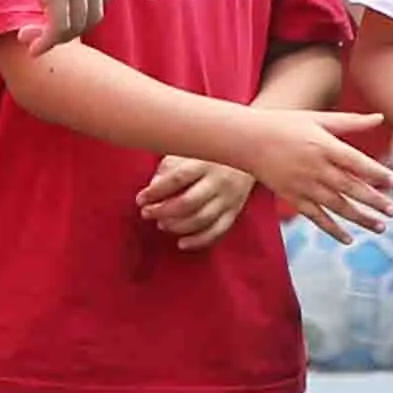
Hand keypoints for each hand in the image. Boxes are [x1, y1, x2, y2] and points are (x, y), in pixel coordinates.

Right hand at [0, 0, 112, 45]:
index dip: (82, 12)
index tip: (57, 17)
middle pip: (94, 14)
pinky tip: (32, 45)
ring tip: (32, 39)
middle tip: (45, 33)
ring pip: (77, 25)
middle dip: (71, 30)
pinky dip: (47, 42)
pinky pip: (59, 27)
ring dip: (55, 39)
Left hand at [137, 155, 259, 249]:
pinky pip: (217, 231)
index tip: (141, 199)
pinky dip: (198, 241)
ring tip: (160, 224)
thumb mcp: (190, 149)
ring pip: (201, 219)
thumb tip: (153, 189)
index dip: (156, 192)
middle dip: (163, 211)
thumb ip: (170, 167)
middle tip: (146, 213)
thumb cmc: (211, 152)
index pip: (177, 179)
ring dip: (177, 226)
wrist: (252, 151)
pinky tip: (182, 243)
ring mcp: (229, 197)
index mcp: (205, 161)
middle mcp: (219, 180)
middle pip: (188, 202)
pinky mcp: (235, 211)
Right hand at [218, 104, 392, 234]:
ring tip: (380, 226)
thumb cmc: (285, 124)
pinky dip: (333, 230)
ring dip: (360, 218)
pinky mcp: (293, 198)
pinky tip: (349, 239)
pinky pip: (316, 218)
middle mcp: (316, 168)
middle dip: (374, 201)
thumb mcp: (319, 119)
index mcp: (324, 146)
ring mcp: (304, 186)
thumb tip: (380, 117)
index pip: (357, 163)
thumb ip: (351, 122)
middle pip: (351, 188)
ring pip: (337, 206)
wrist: (248, 140)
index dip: (377, 173)